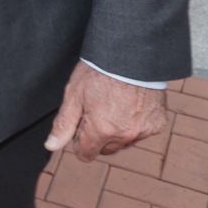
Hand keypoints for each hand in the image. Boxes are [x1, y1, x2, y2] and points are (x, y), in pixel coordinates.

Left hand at [45, 62, 169, 162]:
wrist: (131, 54)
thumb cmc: (100, 71)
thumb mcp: (74, 94)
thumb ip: (64, 124)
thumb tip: (51, 145)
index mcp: (102, 130)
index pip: (86, 154)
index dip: (79, 140)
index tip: (80, 123)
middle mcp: (125, 135)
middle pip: (105, 149)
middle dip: (98, 135)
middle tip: (97, 108)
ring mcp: (143, 130)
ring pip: (123, 141)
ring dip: (117, 130)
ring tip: (114, 104)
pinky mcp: (156, 123)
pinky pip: (141, 132)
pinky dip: (135, 122)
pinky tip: (130, 104)